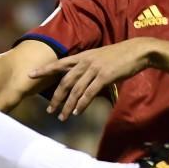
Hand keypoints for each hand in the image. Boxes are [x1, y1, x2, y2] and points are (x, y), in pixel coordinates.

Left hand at [29, 38, 152, 120]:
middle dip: (56, 98)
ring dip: (68, 105)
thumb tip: (81, 80)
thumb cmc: (120, 56)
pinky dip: (82, 104)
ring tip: (63, 117)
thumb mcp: (100, 58)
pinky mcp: (104, 76)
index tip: (31, 74)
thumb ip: (89, 67)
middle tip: (50, 110)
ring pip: (75, 90)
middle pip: (65, 81)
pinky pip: (89, 93)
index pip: (59, 64)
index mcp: (83, 56)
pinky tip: (77, 112)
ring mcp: (94, 69)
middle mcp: (85, 62)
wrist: (137, 51)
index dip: (45, 69)